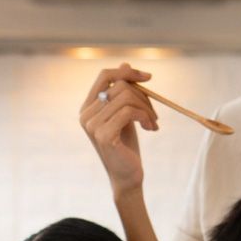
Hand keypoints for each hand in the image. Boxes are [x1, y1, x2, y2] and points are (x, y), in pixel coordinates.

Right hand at [79, 63, 157, 195]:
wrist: (127, 176)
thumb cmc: (126, 146)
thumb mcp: (125, 114)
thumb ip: (123, 92)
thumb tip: (124, 63)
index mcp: (88, 107)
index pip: (105, 75)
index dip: (127, 72)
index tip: (148, 78)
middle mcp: (86, 114)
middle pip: (120, 86)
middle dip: (143, 97)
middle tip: (154, 114)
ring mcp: (92, 125)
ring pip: (126, 97)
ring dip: (147, 109)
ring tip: (153, 123)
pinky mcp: (103, 135)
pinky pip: (129, 111)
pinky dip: (145, 117)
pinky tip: (150, 129)